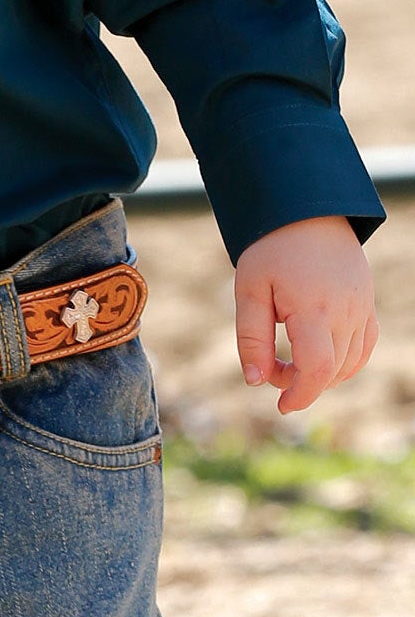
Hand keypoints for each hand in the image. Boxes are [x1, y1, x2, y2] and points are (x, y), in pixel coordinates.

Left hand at [234, 216, 377, 414]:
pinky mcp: (367, 304)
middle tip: (270, 368)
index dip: (301, 395)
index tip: (281, 406)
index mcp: (314, 309)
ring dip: (321, 374)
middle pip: (332, 372)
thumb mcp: (250, 289)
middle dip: (301, 383)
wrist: (307, 210)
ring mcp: (362, 308)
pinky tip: (317, 354)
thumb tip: (255, 382)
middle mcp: (346, 312)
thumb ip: (251, 338)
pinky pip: (363, 347)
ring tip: (289, 358)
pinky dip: (343, 362)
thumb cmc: (272, 248)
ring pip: (349, 363)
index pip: (317, 370)